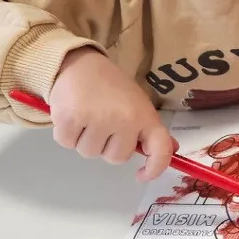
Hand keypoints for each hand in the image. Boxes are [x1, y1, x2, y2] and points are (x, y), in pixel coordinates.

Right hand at [47, 48, 173, 179]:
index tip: (141, 175)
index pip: (160, 150)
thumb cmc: (111, 86)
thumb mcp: (137, 103)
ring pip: (90, 153)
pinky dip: (66, 134)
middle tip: (102, 122)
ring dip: (85, 140)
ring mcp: (97, 120)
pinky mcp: (70, 119)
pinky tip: (71, 114)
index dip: (155, 168)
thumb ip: (150, 128)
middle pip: (116, 158)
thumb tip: (171, 149)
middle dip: (107, 146)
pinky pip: (67, 144)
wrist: (78, 63)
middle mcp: (124, 120)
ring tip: (86, 115)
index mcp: (145, 116)